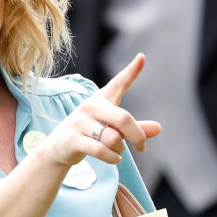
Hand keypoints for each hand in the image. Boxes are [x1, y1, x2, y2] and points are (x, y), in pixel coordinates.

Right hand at [43, 54, 161, 169]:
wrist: (58, 148)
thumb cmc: (89, 134)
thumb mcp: (113, 129)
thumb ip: (134, 129)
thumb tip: (159, 128)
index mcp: (101, 100)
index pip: (118, 83)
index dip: (131, 71)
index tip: (142, 57)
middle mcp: (89, 107)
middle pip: (123, 119)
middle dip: (137, 136)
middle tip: (142, 148)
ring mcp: (79, 122)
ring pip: (112, 138)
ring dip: (120, 149)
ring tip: (117, 152)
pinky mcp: (73, 139)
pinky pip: (101, 150)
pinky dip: (113, 157)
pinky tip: (115, 159)